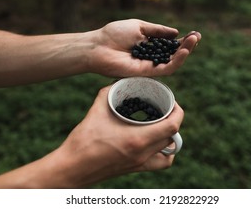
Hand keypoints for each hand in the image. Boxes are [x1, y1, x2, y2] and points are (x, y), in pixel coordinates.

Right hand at [0, 85, 184, 187]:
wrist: (72, 167)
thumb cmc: (83, 140)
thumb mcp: (97, 110)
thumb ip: (109, 93)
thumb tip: (117, 82)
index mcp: (138, 139)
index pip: (173, 126)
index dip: (178, 111)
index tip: (171, 101)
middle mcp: (143, 154)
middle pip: (173, 137)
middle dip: (173, 120)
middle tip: (165, 109)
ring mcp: (140, 163)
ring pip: (169, 153)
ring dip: (171, 138)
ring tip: (161, 126)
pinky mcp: (135, 169)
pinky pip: (159, 163)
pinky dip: (163, 153)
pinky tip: (153, 142)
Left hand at [89, 19, 200, 76]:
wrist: (99, 46)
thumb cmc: (114, 34)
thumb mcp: (139, 26)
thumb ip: (157, 30)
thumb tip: (175, 32)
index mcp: (149, 46)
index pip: (170, 45)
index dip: (183, 40)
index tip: (194, 33)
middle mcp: (151, 57)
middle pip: (174, 54)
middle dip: (188, 46)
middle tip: (197, 36)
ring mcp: (150, 66)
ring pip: (173, 62)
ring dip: (185, 52)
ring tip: (194, 41)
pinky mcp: (147, 73)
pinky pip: (166, 69)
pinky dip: (176, 61)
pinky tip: (183, 51)